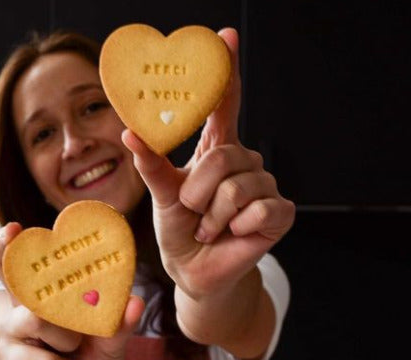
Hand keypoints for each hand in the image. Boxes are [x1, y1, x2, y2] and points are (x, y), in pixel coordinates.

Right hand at [0, 223, 144, 359]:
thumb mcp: (109, 346)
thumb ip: (116, 325)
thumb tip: (134, 301)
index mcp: (37, 308)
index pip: (13, 274)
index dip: (7, 250)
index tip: (13, 229)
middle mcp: (14, 328)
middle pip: (28, 318)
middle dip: (62, 336)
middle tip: (74, 346)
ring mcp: (2, 359)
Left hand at [122, 28, 294, 301]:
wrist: (194, 272)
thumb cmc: (179, 230)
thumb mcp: (162, 195)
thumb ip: (152, 165)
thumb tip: (129, 134)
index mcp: (217, 150)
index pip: (226, 103)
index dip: (227, 71)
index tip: (225, 36)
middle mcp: (245, 161)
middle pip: (224, 156)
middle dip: (200, 192)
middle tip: (194, 213)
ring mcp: (266, 186)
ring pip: (238, 187)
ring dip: (214, 216)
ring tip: (209, 228)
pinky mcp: (280, 213)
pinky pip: (258, 209)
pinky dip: (235, 228)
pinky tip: (233, 236)